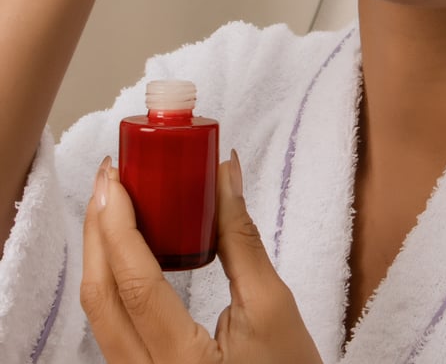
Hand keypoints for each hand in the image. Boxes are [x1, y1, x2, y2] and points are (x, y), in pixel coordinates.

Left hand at [81, 152, 322, 363]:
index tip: (116, 177)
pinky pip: (112, 322)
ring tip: (114, 201)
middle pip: (101, 297)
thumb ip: (241, 238)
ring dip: (102, 251)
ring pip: (100, 311)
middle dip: (99, 229)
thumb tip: (225, 174)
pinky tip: (126, 245)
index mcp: (180, 362)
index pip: (134, 285)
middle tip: (110, 176)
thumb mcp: (272, 304)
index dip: (118, 225)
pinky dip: (114, 276)